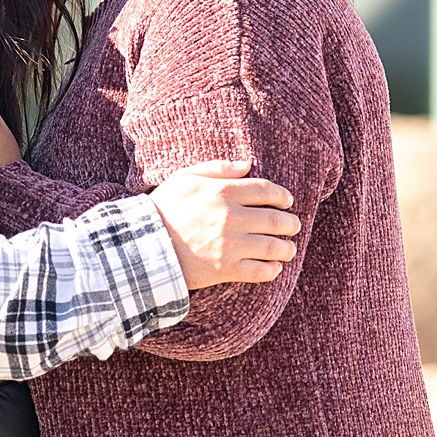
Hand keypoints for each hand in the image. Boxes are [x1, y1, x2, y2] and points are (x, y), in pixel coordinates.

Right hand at [150, 161, 300, 289]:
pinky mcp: (226, 269)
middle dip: (290, 223)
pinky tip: (274, 266)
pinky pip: (261, 271)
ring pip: (274, 247)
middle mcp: (231, 218)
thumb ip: (217, 168)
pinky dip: (273, 269)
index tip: (286, 202)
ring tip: (288, 248)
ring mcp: (231, 245)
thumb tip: (248, 165)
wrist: (143, 246)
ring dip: (287, 248)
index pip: (267, 191)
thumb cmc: (163, 209)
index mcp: (223, 192)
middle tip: (293, 225)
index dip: (282, 196)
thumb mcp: (184, 178)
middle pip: (276, 220)